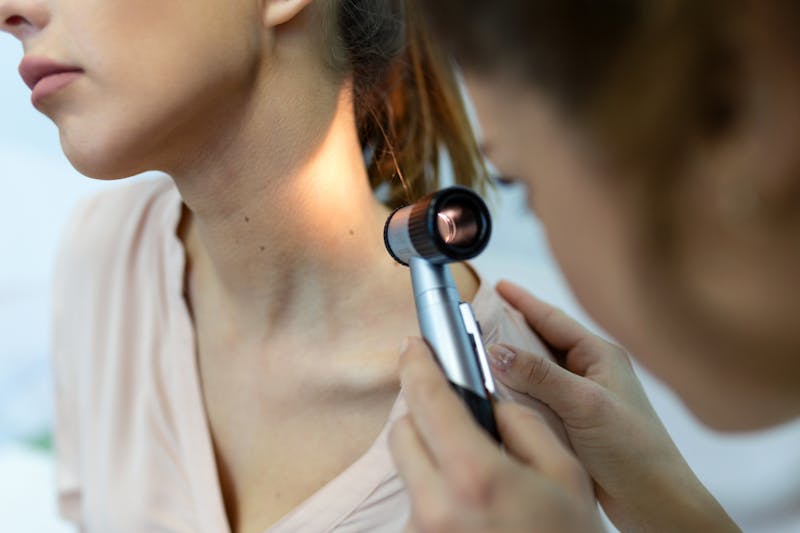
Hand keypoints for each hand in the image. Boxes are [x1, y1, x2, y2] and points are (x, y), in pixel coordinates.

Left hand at [389, 337, 602, 532]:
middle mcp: (436, 506)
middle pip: (402, 433)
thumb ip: (525, 426)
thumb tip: (492, 399)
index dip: (418, 365)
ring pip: (408, 470)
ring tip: (473, 467)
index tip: (413, 346)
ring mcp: (423, 531)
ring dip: (430, 454)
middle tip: (449, 407)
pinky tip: (471, 500)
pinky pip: (418, 502)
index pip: (428, 400)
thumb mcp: (567, 478)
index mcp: (474, 476)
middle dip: (421, 412)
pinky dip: (436, 488)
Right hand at [492, 280, 739, 532]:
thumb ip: (540, 376)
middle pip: (540, 342)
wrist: (654, 501)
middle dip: (509, 331)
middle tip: (477, 321)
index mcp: (599, 355)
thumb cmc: (635, 451)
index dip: (523, 301)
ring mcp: (579, 397)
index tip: (498, 286)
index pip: (552, 319)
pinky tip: (496, 396)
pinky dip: (515, 394)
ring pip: (535, 372)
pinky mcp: (570, 423)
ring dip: (510, 366)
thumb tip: (498, 352)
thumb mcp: (584, 405)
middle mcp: (588, 371)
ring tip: (478, 355)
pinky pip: (535, 399)